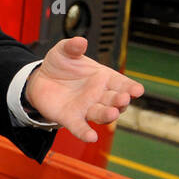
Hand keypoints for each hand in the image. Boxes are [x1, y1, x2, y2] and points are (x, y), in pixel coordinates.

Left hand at [26, 36, 144, 142]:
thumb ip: (72, 46)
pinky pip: (80, 127)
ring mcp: (87, 108)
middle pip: (115, 100)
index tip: (138, 90)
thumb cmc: (59, 65)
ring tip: (112, 113)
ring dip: (108, 115)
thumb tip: (80, 41)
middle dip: (121, 100)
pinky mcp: (71, 118)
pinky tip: (91, 137)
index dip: (131, 87)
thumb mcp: (63, 51)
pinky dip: (85, 133)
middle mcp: (99, 95)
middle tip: (124, 98)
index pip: (122, 84)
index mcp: (103, 78)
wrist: (40, 78)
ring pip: (101, 114)